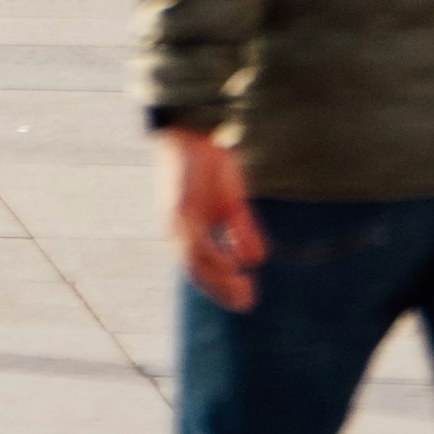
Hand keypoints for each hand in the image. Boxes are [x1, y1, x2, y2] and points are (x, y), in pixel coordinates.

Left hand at [166, 130, 265, 308]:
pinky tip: (232, 265)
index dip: (222, 287)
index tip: (246, 299)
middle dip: (222, 290)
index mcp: (189, 231)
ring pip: (194, 263)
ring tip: (243, 291)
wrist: (192, 131)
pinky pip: (195, 241)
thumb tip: (257, 260)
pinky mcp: (178, 208)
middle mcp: (178, 230)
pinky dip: (214, 257)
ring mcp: (176, 221)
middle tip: (246, 302)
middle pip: (196, 272)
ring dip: (220, 280)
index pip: (202, 270)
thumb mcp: (231, 203)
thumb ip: (242, 231)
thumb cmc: (209, 166)